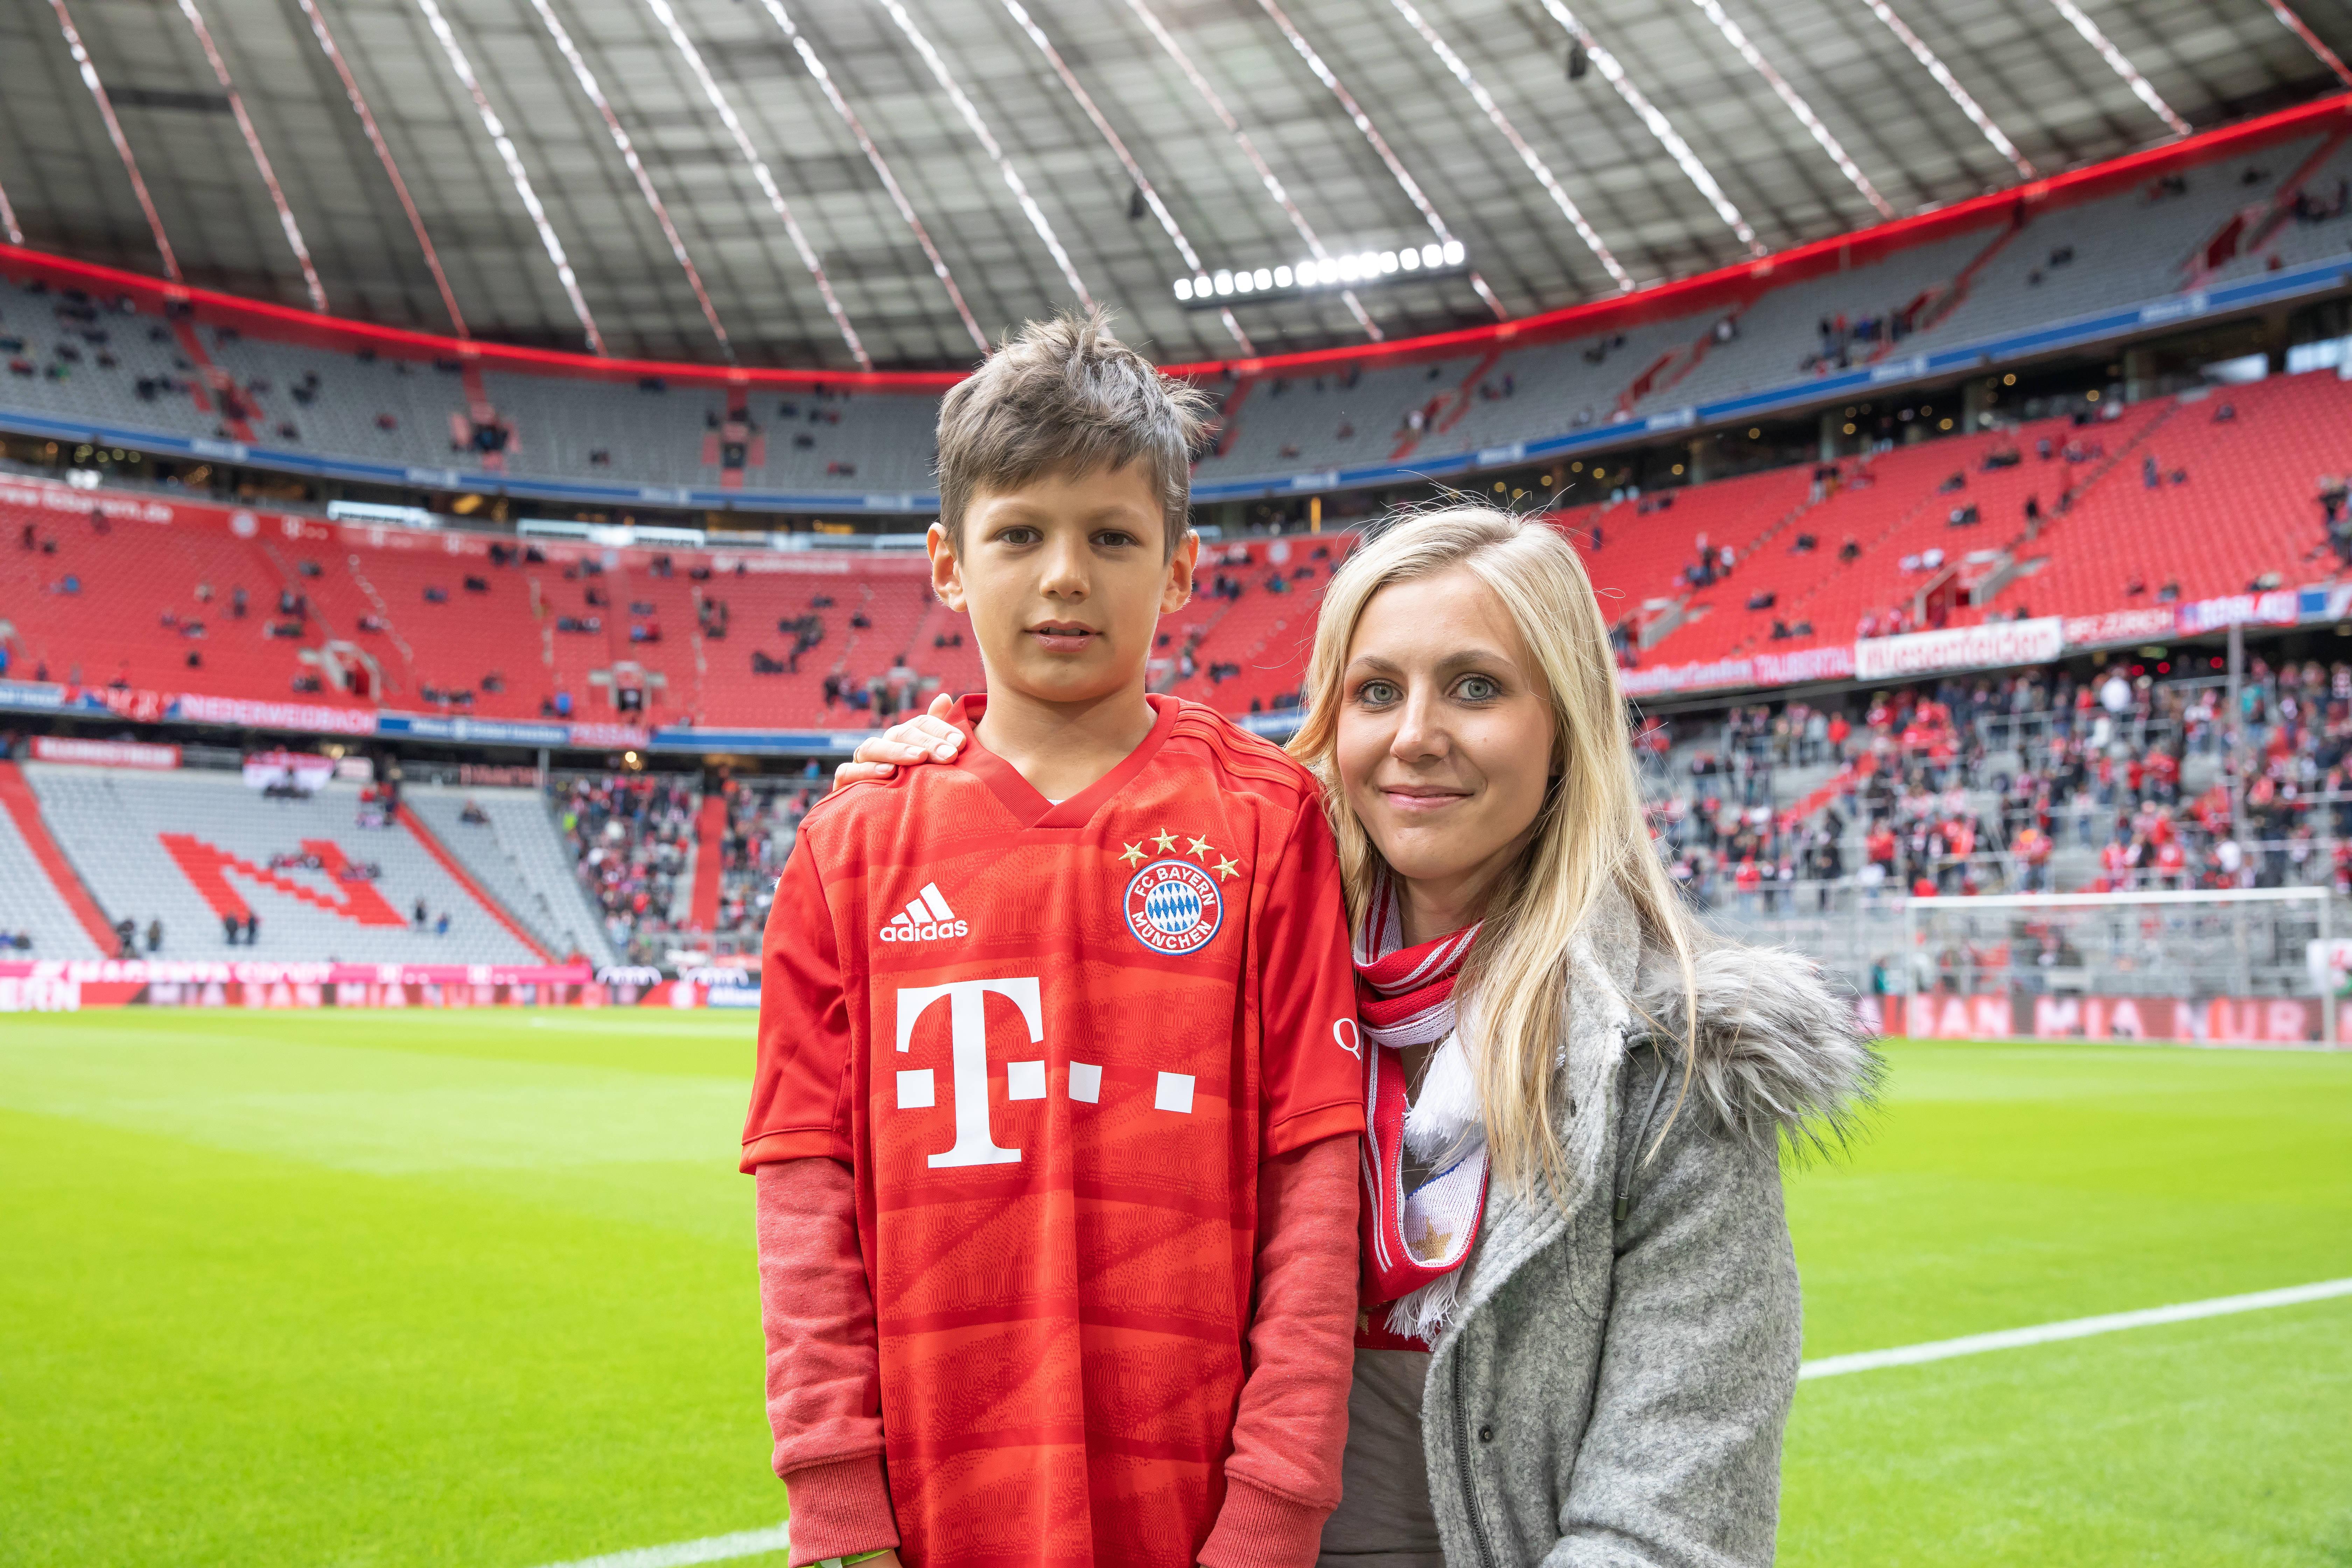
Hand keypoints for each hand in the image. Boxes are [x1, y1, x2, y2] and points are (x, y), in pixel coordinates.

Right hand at [830, 693, 964, 791]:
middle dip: (926, 742)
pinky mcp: (844, 784)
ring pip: (872, 747)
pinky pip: (848, 772)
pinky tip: (887, 773)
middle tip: (949, 755)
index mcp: (902, 740)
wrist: (885, 829)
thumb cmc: (914, 792)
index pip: (920, 724)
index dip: (940, 729)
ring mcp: (860, 763)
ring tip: (919, 757)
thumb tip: (944, 697)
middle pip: (900, 734)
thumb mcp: (931, 765)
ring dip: (896, 751)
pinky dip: (866, 770)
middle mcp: (881, 748)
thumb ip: (937, 732)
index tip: (961, 743)